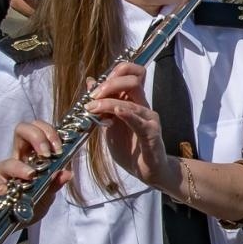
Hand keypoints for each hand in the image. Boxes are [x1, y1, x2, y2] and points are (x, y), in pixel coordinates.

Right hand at [0, 120, 72, 223]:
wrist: (4, 223)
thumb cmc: (25, 204)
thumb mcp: (45, 196)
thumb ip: (55, 184)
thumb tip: (67, 173)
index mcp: (32, 156)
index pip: (38, 130)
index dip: (49, 132)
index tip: (59, 149)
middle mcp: (16, 159)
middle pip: (21, 131)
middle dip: (36, 136)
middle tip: (46, 154)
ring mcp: (2, 173)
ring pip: (8, 161)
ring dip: (20, 168)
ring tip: (30, 176)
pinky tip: (5, 192)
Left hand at [84, 62, 175, 189]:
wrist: (146, 171)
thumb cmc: (130, 148)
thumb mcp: (109, 123)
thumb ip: (102, 104)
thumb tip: (91, 82)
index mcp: (134, 101)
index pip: (132, 73)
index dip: (115, 72)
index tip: (97, 86)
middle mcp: (143, 106)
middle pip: (133, 80)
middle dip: (110, 83)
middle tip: (93, 96)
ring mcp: (149, 119)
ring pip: (132, 100)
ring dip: (108, 102)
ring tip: (92, 109)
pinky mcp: (151, 134)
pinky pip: (140, 121)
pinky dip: (127, 114)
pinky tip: (116, 112)